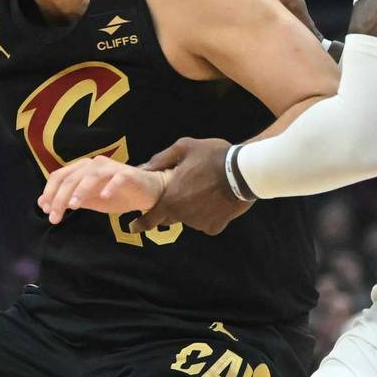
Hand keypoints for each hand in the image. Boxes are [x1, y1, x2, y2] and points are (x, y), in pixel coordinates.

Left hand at [39, 155, 166, 223]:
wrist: (146, 192)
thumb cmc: (117, 195)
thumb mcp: (89, 200)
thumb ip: (69, 199)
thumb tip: (43, 204)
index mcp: (82, 169)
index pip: (60, 176)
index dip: (50, 191)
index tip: (45, 210)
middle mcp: (94, 164)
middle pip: (72, 177)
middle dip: (60, 197)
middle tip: (54, 217)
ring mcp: (111, 168)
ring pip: (91, 175)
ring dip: (80, 190)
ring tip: (73, 205)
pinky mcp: (127, 174)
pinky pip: (117, 178)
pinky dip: (110, 186)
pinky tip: (104, 197)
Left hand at [132, 138, 249, 235]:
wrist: (242, 171)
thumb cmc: (210, 157)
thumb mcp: (183, 148)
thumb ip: (160, 160)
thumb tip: (142, 168)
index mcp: (170, 199)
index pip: (149, 219)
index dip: (139, 224)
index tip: (133, 227)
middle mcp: (182, 215)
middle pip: (169, 218)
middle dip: (169, 210)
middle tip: (178, 196)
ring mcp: (199, 223)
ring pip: (189, 219)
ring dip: (190, 210)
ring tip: (202, 192)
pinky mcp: (216, 226)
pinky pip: (207, 224)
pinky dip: (208, 216)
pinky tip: (215, 202)